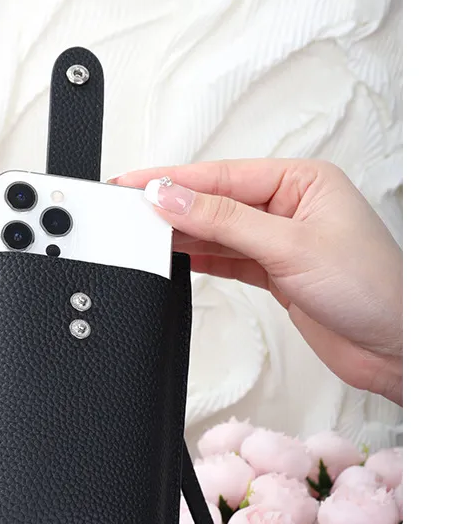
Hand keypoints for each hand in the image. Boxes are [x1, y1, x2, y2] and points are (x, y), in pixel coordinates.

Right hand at [111, 160, 402, 405]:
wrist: (395, 348)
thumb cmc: (372, 289)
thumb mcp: (290, 246)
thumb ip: (225, 222)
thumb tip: (174, 199)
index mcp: (303, 181)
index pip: (223, 175)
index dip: (175, 181)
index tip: (135, 186)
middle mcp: (289, 207)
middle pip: (216, 200)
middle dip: (173, 205)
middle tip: (128, 209)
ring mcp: (280, 241)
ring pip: (218, 231)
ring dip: (182, 233)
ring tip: (141, 232)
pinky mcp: (275, 273)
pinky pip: (226, 258)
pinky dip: (200, 258)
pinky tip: (175, 253)